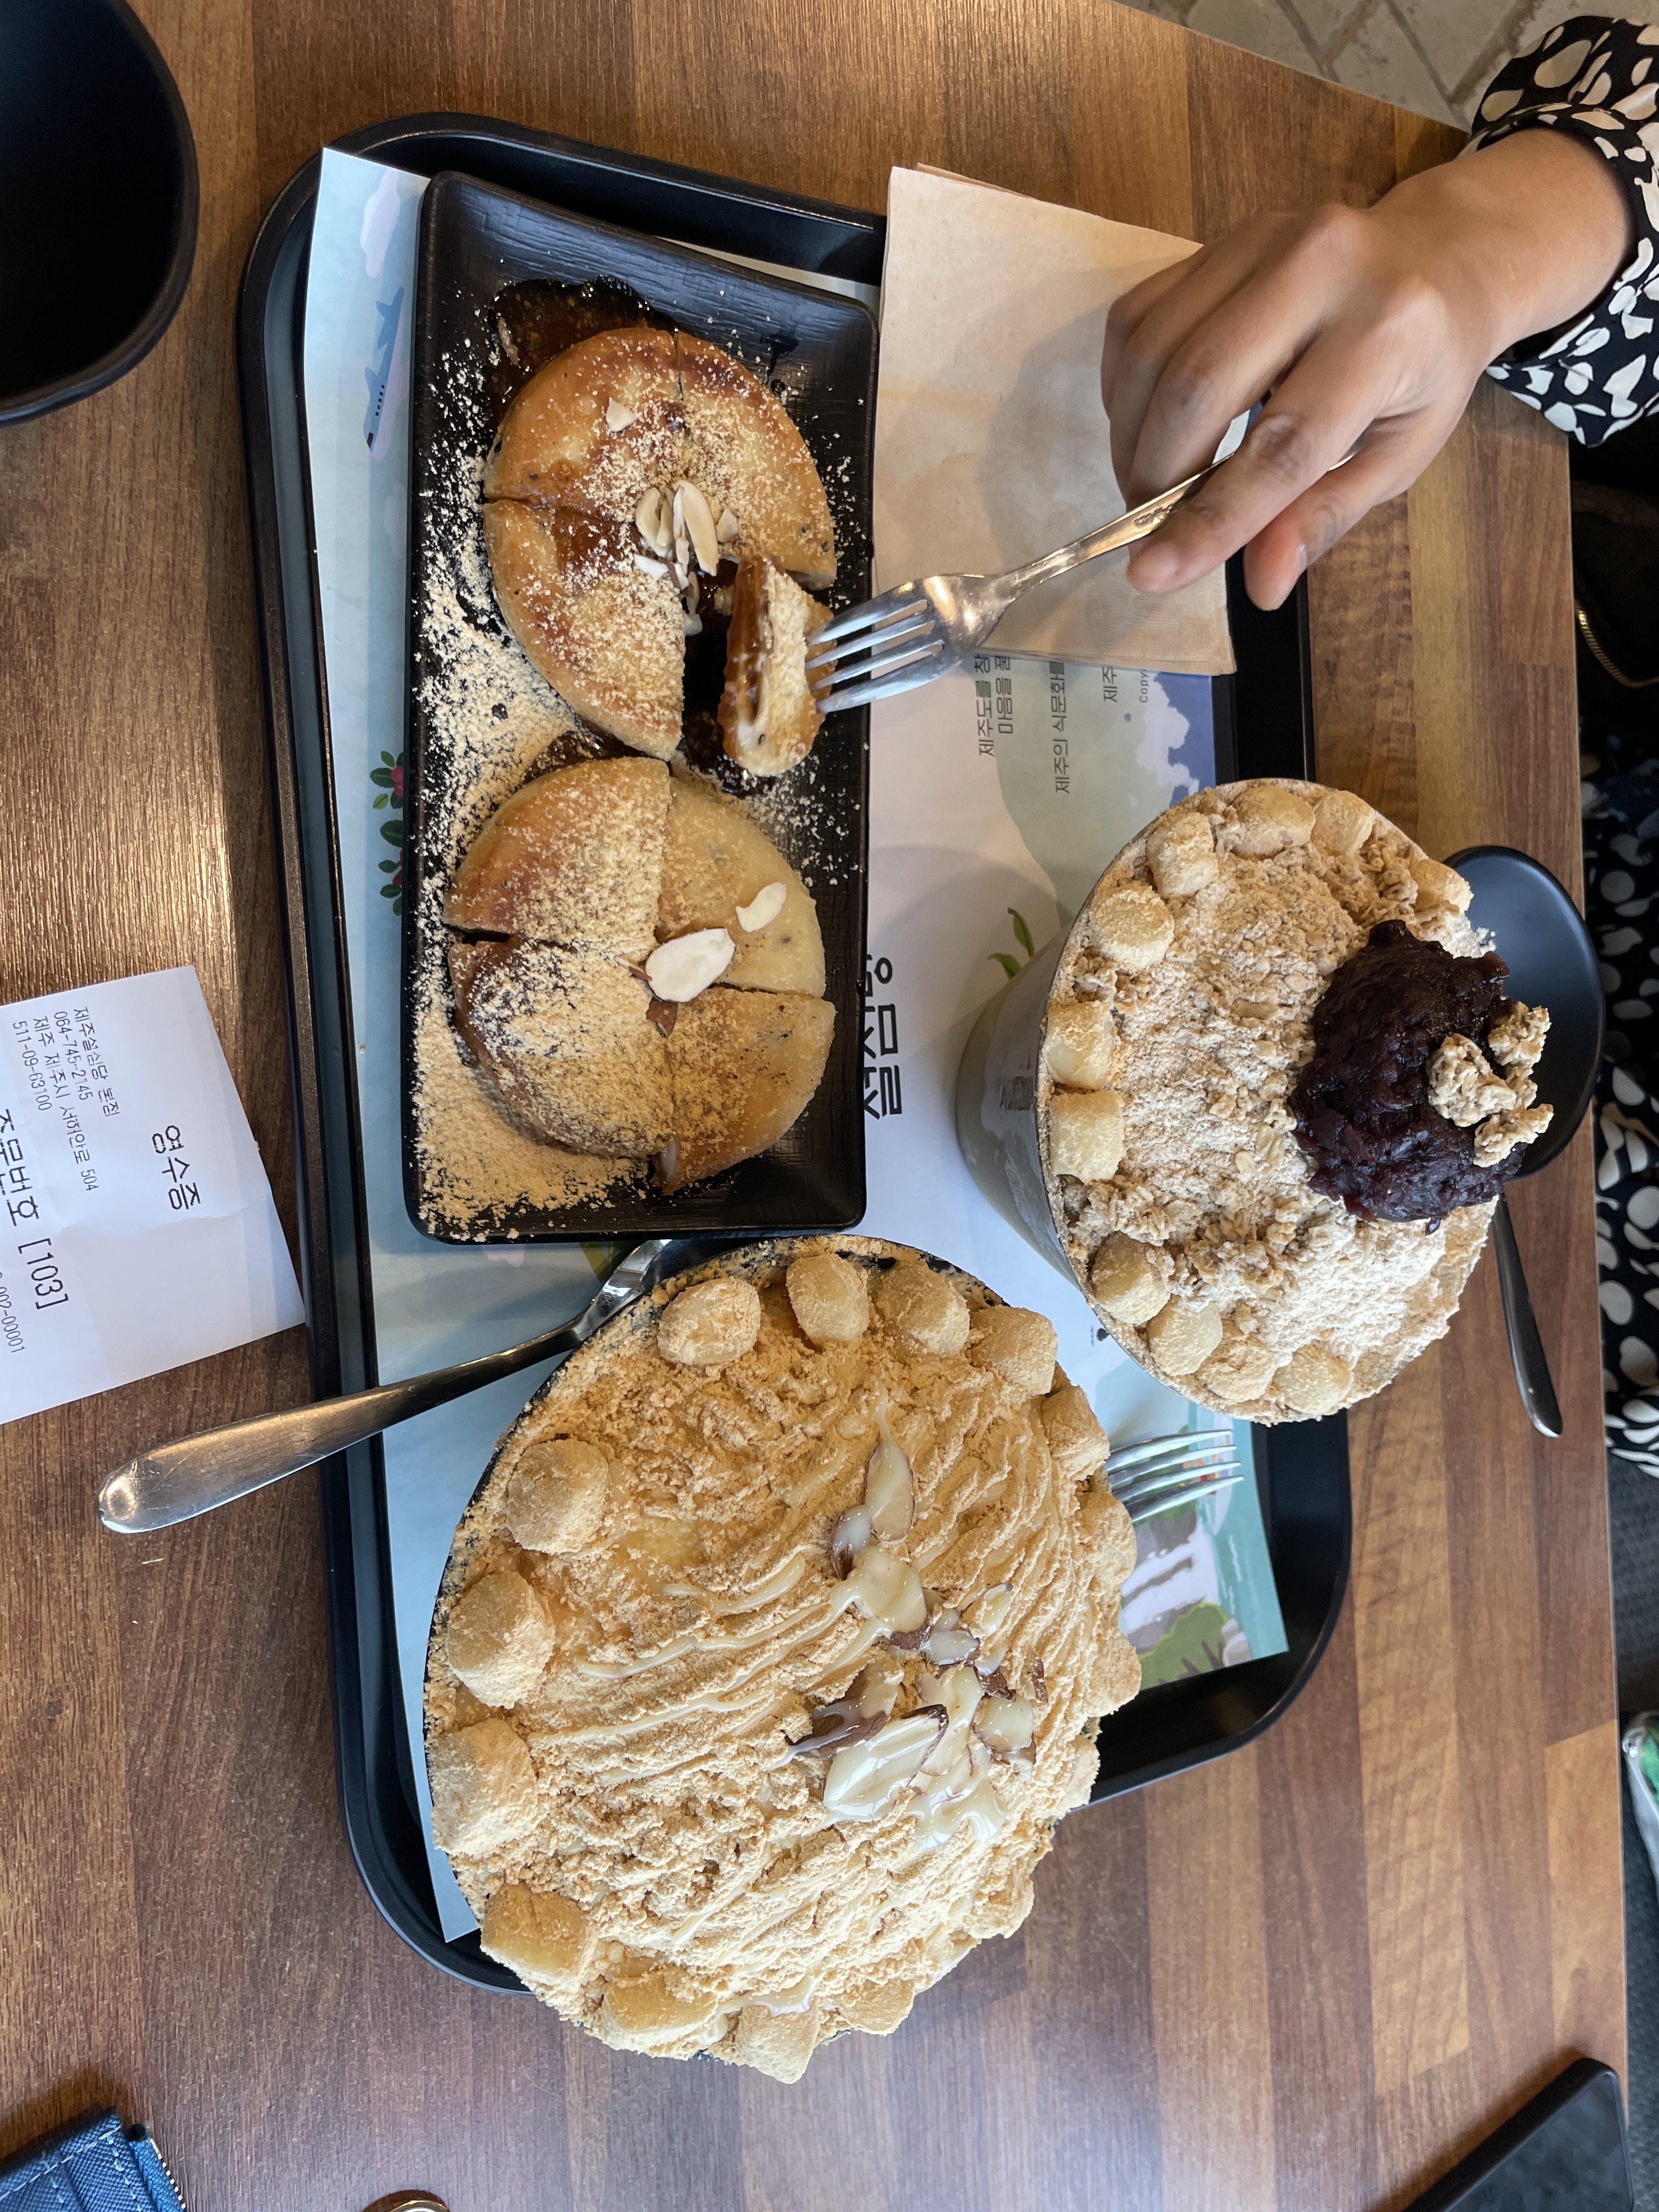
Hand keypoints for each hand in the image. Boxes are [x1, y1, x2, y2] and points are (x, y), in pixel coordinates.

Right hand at [1101, 129, 1632, 608]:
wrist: (1436, 260)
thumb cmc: (1421, 371)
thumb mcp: (1399, 457)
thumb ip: (1325, 516)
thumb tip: (1261, 587)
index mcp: (1389, 330)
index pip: (1282, 443)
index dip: (1212, 517)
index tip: (1151, 575)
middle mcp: (1322, 266)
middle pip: (1198, 388)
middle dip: (1156, 477)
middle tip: (1152, 529)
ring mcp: (1260, 240)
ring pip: (1153, 353)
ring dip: (1132, 439)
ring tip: (1151, 485)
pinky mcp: (1215, 241)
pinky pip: (1136, 321)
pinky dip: (1126, 391)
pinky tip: (1150, 426)